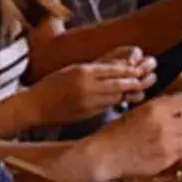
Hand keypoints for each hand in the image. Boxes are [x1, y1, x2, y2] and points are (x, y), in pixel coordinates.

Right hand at [30, 55, 154, 123]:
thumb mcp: (72, 70)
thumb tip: (116, 67)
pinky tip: (123, 99)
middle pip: (118, 83)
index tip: (139, 68)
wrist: (36, 106)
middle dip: (133, 81)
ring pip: (115, 96)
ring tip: (139, 89)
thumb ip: (93, 69)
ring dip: (128, 92)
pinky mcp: (88, 114)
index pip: (112, 69)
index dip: (128, 69)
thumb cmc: (52, 86)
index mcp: (83, 71)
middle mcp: (87, 86)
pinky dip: (117, 102)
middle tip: (145, 79)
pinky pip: (107, 106)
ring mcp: (88, 102)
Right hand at [90, 94, 181, 179]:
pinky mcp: (166, 160)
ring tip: (172, 141)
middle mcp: (165, 125)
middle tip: (181, 128)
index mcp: (157, 108)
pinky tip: (164, 151)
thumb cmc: (118, 131)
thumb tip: (181, 110)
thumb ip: (161, 109)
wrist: (106, 154)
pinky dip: (177, 153)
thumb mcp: (139, 111)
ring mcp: (167, 144)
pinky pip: (181, 154)